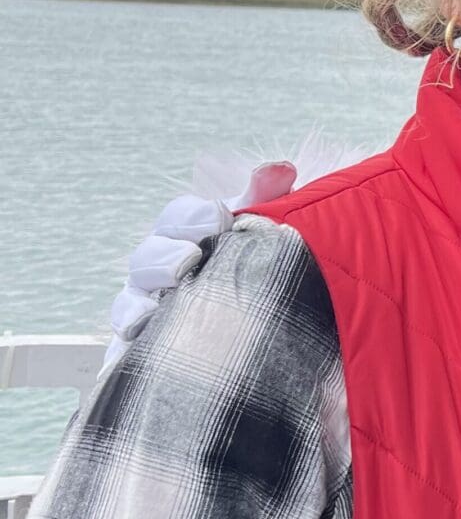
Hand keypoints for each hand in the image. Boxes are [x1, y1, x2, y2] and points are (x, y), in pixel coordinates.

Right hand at [104, 164, 298, 369]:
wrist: (267, 346)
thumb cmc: (265, 279)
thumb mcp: (274, 238)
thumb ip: (269, 202)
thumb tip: (279, 169)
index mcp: (193, 238)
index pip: (180, 216)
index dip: (194, 216)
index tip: (219, 219)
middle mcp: (164, 270)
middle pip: (149, 255)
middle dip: (166, 254)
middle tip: (191, 259)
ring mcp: (150, 309)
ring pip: (131, 296)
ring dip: (142, 295)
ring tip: (164, 298)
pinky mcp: (144, 349)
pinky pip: (124, 341)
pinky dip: (128, 333)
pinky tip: (142, 329)